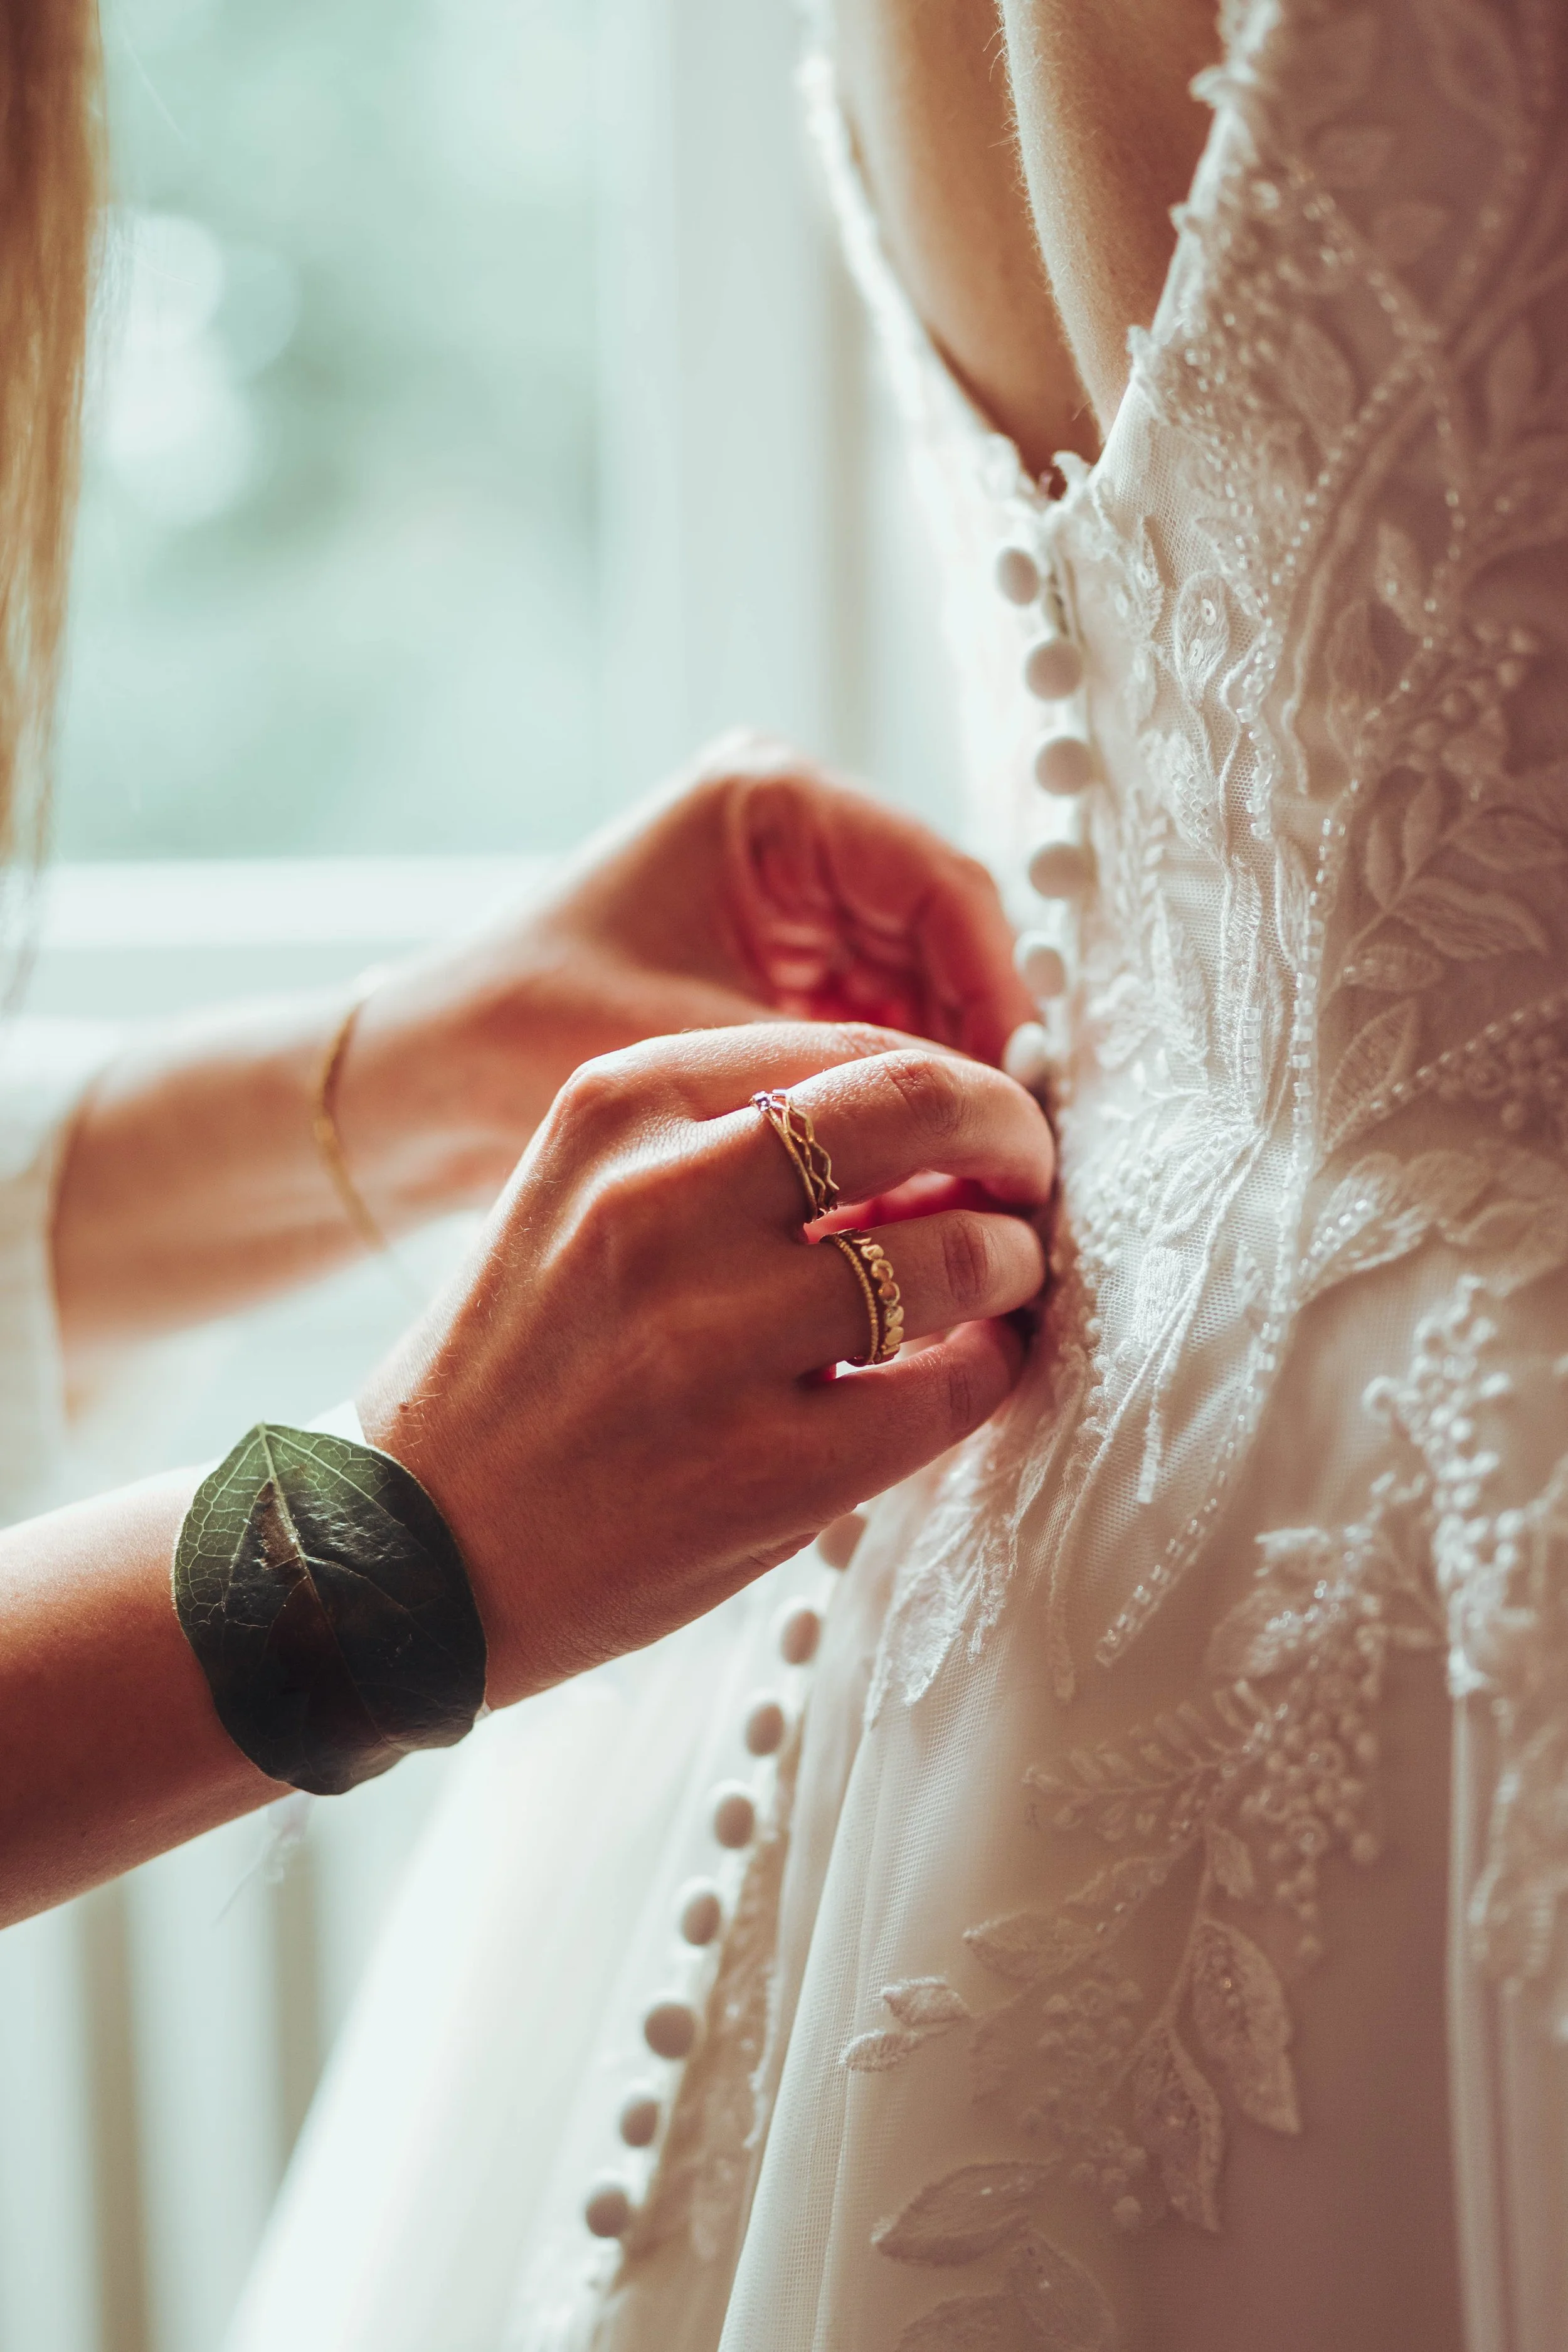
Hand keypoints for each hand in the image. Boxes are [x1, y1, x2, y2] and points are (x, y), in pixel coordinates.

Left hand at [339, 734, 1035, 1225]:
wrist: (425, 1082)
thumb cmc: (528, 1038)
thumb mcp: (697, 1048)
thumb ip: (843, 1074)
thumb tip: (985, 1122)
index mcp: (770, 801)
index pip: (940, 887)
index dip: (1000, 996)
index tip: (1023, 1101)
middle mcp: (791, 831)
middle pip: (943, 939)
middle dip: (976, 1049)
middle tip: (1014, 1157)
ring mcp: (789, 895)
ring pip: (919, 989)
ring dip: (942, 1080)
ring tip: (970, 1176)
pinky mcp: (778, 960)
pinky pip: (872, 1021)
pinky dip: (890, 1094)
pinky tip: (913, 1170)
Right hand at [358, 1021, 1053, 1705]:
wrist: (402, 1551)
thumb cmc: (519, 1366)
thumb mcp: (583, 1199)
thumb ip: (729, 1144)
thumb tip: (927, 1127)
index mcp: (615, 1109)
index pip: (851, 1048)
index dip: (952, 1080)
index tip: (982, 1118)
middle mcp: (658, 1204)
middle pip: (920, 1110)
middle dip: (1012, 1135)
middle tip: (1032, 1175)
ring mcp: (709, 1342)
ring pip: (954, 1256)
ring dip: (1012, 1262)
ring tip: (1002, 1282)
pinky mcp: (758, 1471)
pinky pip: (949, 1392)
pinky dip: (991, 1372)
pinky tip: (971, 1371)